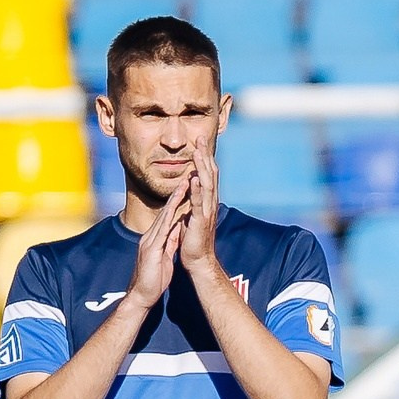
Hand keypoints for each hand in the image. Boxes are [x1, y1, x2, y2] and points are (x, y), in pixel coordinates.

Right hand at [129, 177, 186, 308]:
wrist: (142, 295)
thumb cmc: (154, 279)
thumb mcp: (165, 257)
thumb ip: (169, 243)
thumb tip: (175, 232)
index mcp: (155, 238)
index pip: (168, 216)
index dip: (177, 201)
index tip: (188, 187)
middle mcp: (151, 236)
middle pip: (166, 211)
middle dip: (176, 193)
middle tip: (187, 176)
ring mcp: (150, 240)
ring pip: (164, 216)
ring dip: (174, 200)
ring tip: (184, 184)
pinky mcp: (151, 248)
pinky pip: (162, 230)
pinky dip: (169, 217)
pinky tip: (175, 207)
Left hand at [177, 141, 219, 272]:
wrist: (199, 260)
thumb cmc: (193, 240)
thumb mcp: (191, 215)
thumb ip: (191, 200)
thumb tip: (187, 186)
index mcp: (207, 201)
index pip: (208, 174)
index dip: (205, 158)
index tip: (200, 141)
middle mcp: (210, 203)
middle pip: (210, 174)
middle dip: (205, 156)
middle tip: (201, 138)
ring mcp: (207, 211)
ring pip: (206, 185)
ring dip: (201, 167)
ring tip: (197, 152)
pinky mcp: (200, 221)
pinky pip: (198, 202)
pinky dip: (196, 189)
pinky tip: (192, 177)